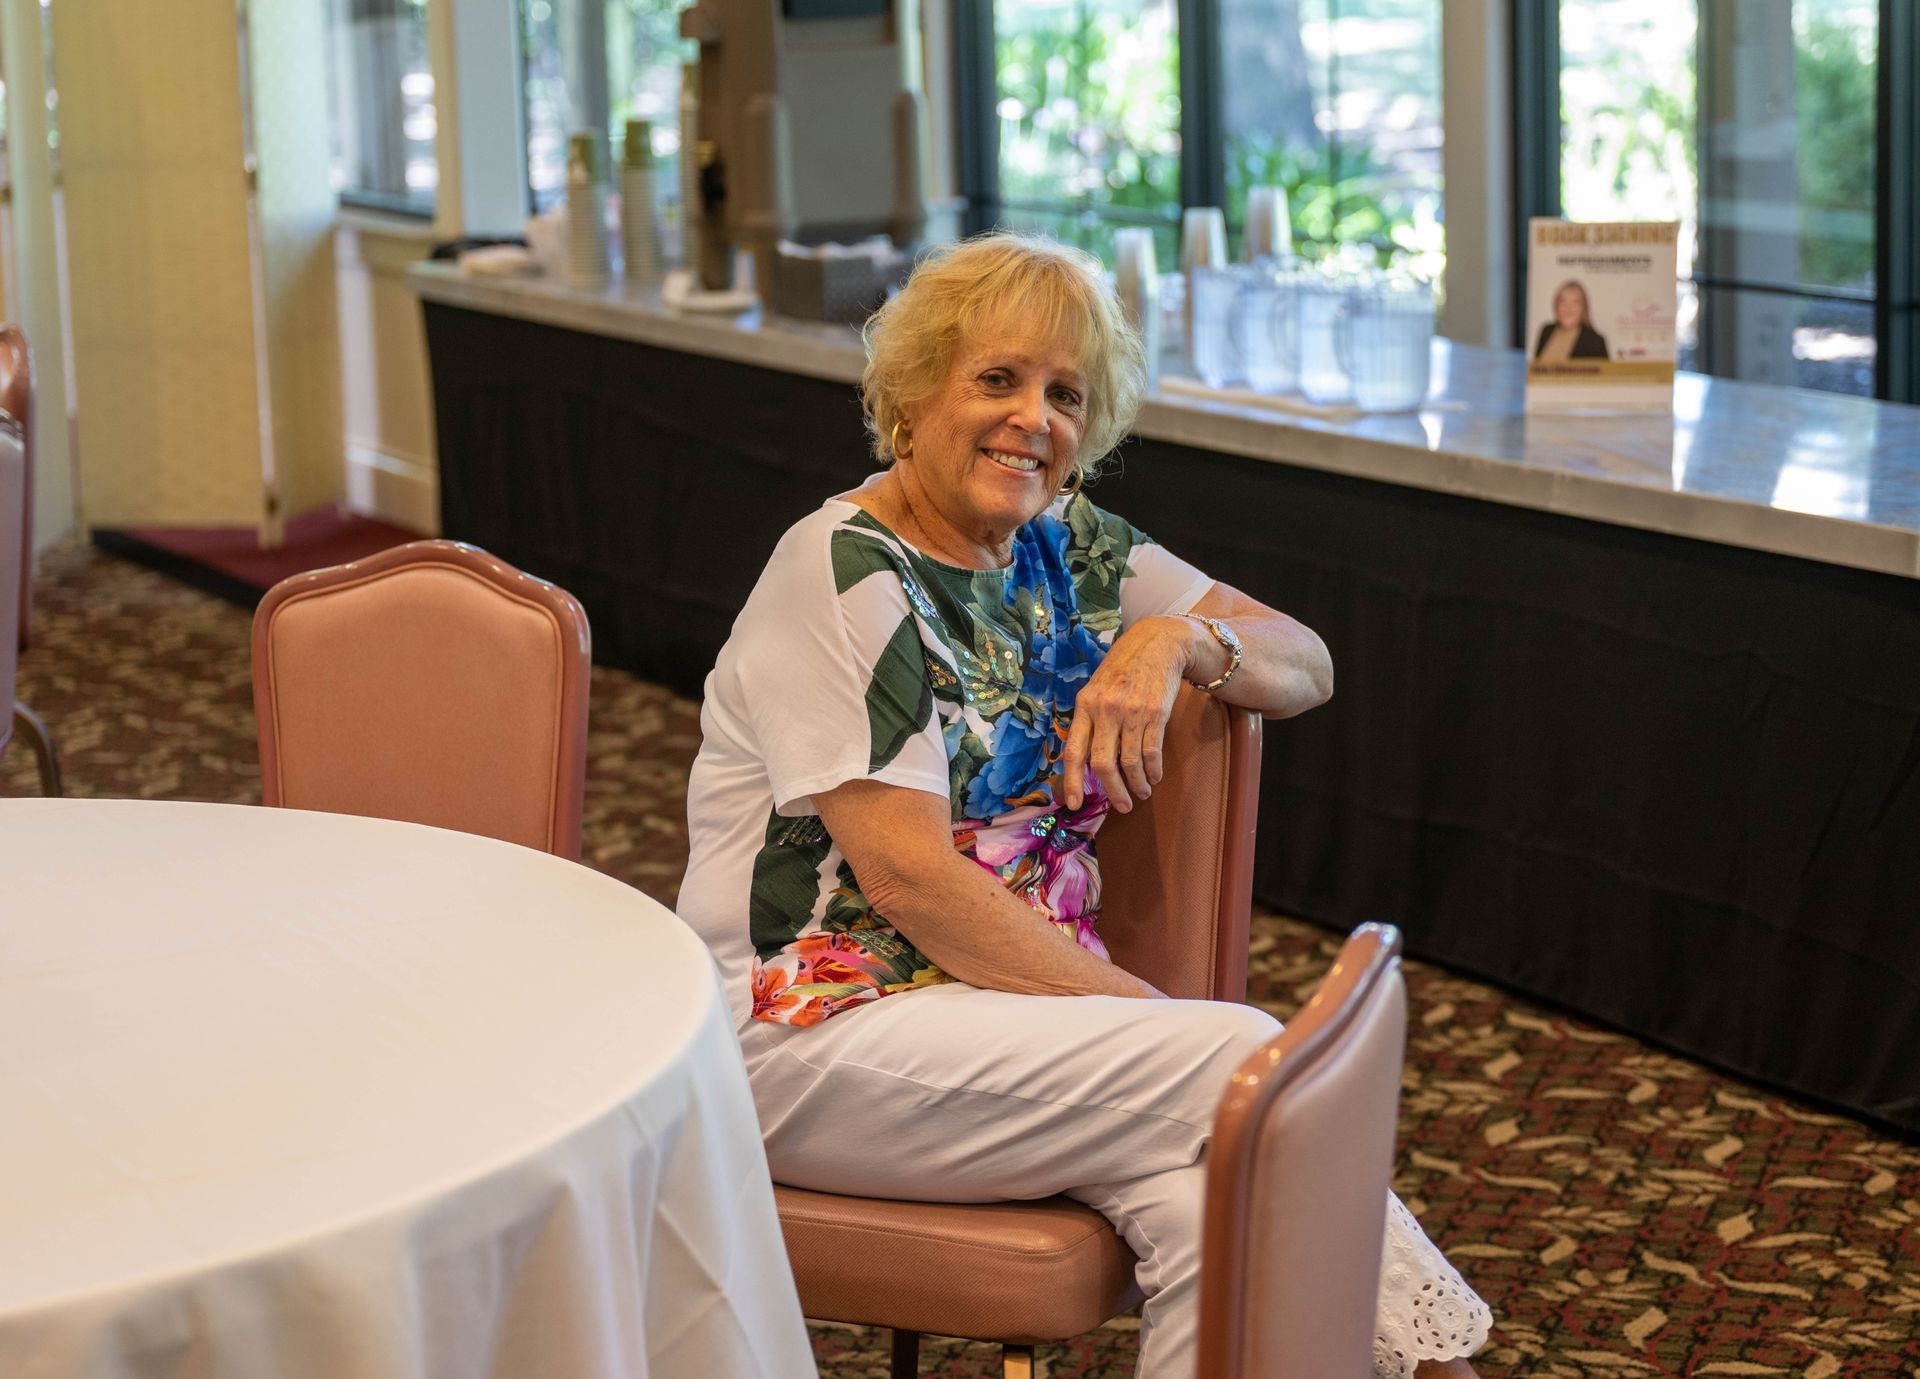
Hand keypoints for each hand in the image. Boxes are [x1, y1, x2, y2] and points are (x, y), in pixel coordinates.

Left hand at [1060, 616, 1195, 812]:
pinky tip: (1154, 777)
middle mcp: (1106, 710)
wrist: (1157, 644)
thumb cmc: (1122, 669)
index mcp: (1085, 706)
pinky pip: (1152, 752)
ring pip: (1131, 763)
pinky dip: (1153, 771)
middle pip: (1104, 764)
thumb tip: (1084, 760)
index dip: (1072, 781)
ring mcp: (1132, 712)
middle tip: (1122, 806)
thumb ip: (1089, 720)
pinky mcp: (1156, 714)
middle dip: (1113, 792)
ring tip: (1141, 794)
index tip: (1074, 804)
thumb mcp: (1096, 688)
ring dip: (1137, 785)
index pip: (1074, 751)